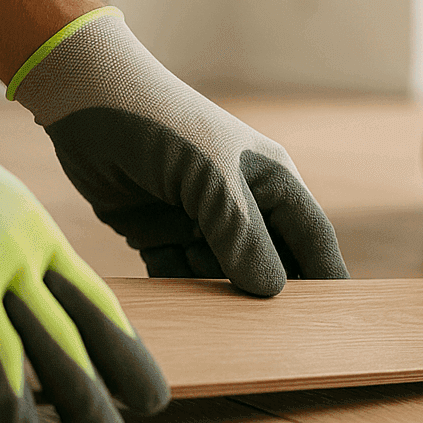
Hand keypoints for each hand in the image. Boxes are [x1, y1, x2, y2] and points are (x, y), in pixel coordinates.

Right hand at [0, 50, 168, 422]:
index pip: (95, 306)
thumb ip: (18, 252)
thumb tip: (34, 306)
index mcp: (38, 236)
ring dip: (26, 420)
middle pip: (64, 343)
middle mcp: (10, 260)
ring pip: (7, 363)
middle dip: (93, 398)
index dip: (124, 356)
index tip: (150, 393)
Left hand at [11, 9, 347, 295]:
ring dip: (208, 287)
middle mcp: (243, 204)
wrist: (87, 103)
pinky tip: (160, 267)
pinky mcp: (158, 234)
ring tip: (192, 273)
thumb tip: (273, 292)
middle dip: (259, 290)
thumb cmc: (165, 126)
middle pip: (267, 264)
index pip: (311, 238)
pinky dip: (171, 283)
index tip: (335, 319)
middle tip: (251, 317)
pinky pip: (176, 277)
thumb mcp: (213, 179)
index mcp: (272, 182)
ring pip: (219, 277)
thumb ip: (243, 237)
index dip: (326, 277)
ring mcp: (200, 221)